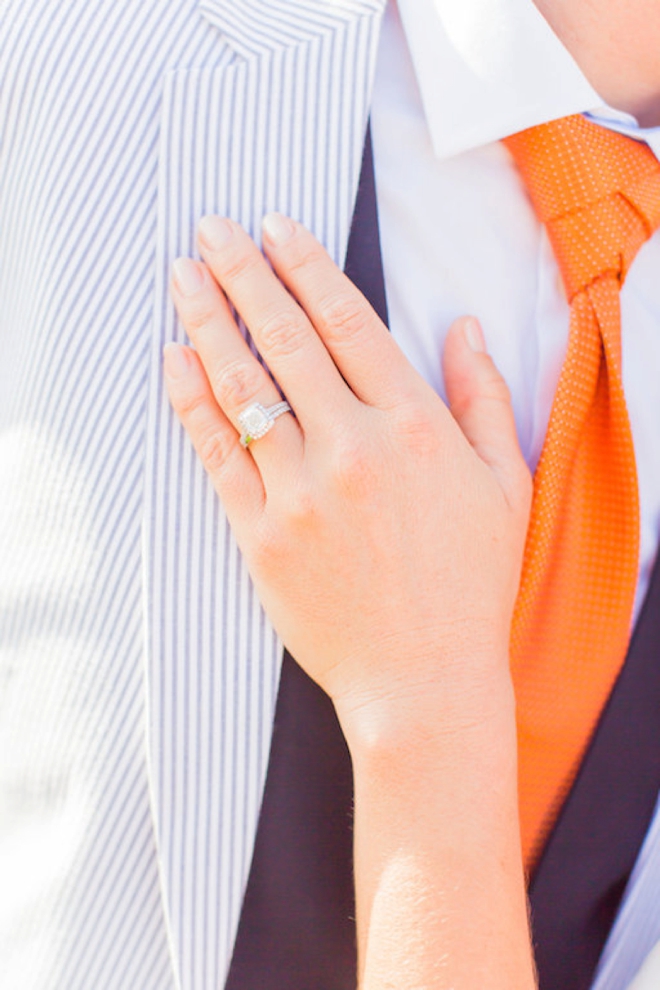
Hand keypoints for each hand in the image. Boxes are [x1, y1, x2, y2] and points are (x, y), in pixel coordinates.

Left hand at [164, 213, 531, 738]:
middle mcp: (353, 447)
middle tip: (211, 228)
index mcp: (414, 427)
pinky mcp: (262, 534)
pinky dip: (192, 401)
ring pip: (243, 387)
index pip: (349, 322)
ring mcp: (301, 491)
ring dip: (208, 322)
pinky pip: (218, 454)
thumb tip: (464, 328)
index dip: (306, 266)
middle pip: (286, 339)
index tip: (275, 227)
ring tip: (181, 276)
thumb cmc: (469, 582)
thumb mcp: (505, 483)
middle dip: (243, 273)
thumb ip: (484, 397)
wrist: (424, 677)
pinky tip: (174, 359)